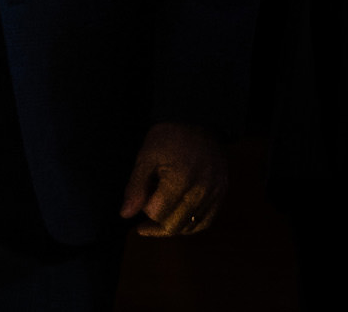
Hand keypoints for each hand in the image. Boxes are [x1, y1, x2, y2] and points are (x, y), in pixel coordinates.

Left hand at [119, 121, 227, 236]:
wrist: (197, 120)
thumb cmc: (168, 137)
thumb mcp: (146, 157)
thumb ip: (135, 188)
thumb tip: (125, 215)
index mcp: (180, 180)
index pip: (157, 213)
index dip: (145, 208)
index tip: (143, 192)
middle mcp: (201, 191)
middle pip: (174, 225)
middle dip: (157, 221)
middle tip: (148, 206)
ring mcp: (215, 193)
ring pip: (191, 227)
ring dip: (173, 226)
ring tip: (160, 215)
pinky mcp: (222, 193)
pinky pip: (206, 221)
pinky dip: (191, 224)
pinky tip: (178, 219)